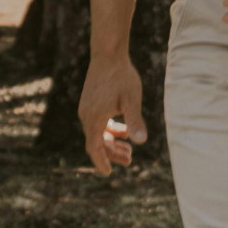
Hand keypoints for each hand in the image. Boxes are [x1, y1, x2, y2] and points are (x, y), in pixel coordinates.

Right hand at [77, 53, 145, 175]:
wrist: (108, 53)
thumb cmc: (122, 76)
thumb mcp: (132, 100)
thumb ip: (135, 121)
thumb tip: (140, 142)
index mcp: (94, 118)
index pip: (94, 147)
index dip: (101, 161)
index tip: (108, 173)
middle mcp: (86, 115)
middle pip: (97, 142)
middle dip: (112, 154)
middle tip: (129, 161)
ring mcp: (87, 108)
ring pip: (97, 132)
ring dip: (112, 142)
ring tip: (129, 150)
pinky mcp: (90, 101)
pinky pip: (98, 122)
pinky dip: (110, 129)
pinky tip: (124, 131)